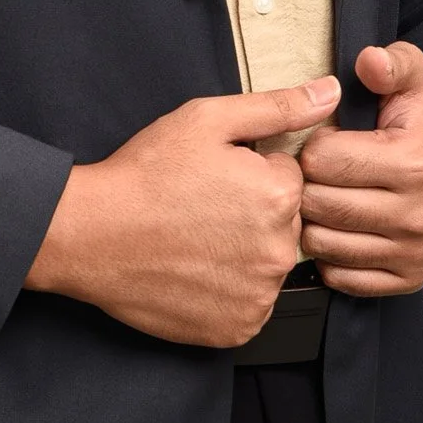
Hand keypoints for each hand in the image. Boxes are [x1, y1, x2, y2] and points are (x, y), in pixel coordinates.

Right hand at [24, 75, 341, 348]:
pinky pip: (248, 303)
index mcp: (281, 195)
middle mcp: (281, 252)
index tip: (213, 175)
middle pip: (282, 222)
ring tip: (193, 237)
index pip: (287, 177)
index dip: (249, 171)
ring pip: (265, 263)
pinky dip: (227, 289)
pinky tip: (194, 268)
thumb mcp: (207, 120)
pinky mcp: (237, 329)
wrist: (92, 234)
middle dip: (251, 211)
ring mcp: (259, 296)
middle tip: (199, 206)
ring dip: (241, 251)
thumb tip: (331, 93)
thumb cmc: (146, 173)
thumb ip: (277, 108)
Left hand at [298, 42, 422, 296]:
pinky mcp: (407, 277)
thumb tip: (369, 61)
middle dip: (307, 182)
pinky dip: (331, 253)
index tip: (325, 138)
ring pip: (321, 243)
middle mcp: (416, 214)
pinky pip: (340, 275)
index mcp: (413, 163)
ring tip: (328, 193)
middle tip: (320, 169)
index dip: (312, 145)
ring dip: (314, 219)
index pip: (321, 161)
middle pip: (318, 204)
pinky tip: (341, 225)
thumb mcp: (413, 73)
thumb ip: (390, 62)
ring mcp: (412, 251)